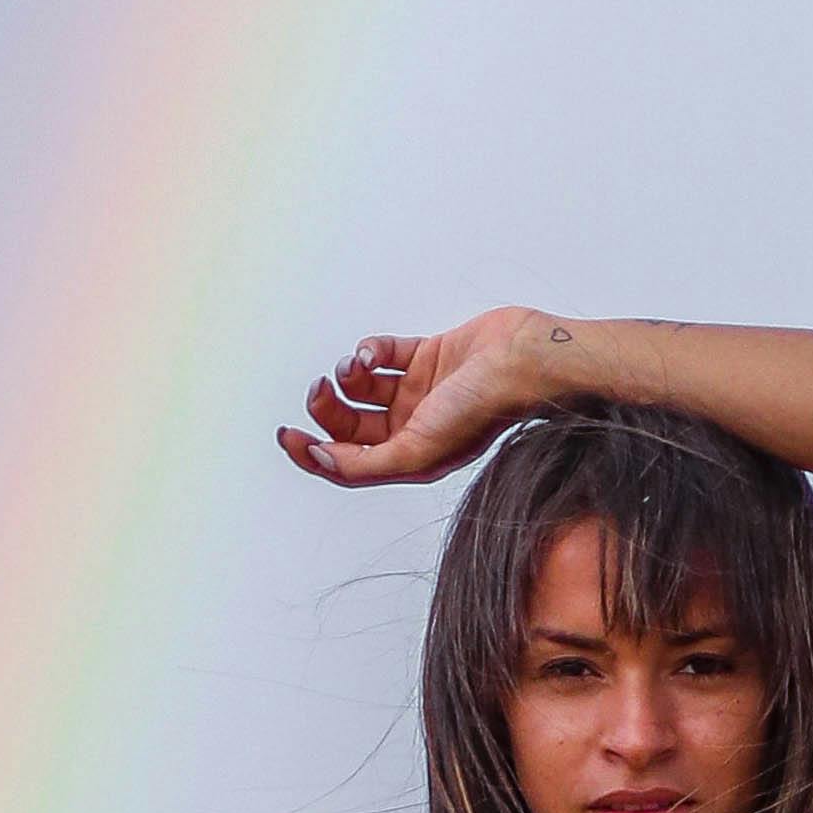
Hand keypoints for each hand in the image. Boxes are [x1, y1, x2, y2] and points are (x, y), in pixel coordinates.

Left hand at [276, 309, 556, 486]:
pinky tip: (373, 351)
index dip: (312, 454)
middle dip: (328, 407)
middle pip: (350, 424)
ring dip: (348, 374)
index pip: (348, 463)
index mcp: (411, 458)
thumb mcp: (418, 450)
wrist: (525, 360)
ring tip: (356, 366)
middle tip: (319, 389)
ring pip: (362, 386)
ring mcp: (420, 391)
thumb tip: (320, 461)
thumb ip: (365, 463)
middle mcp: (413, 428)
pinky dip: (370, 349)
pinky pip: (383, 353)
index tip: (287, 436)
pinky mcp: (427, 356)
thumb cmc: (484, 409)